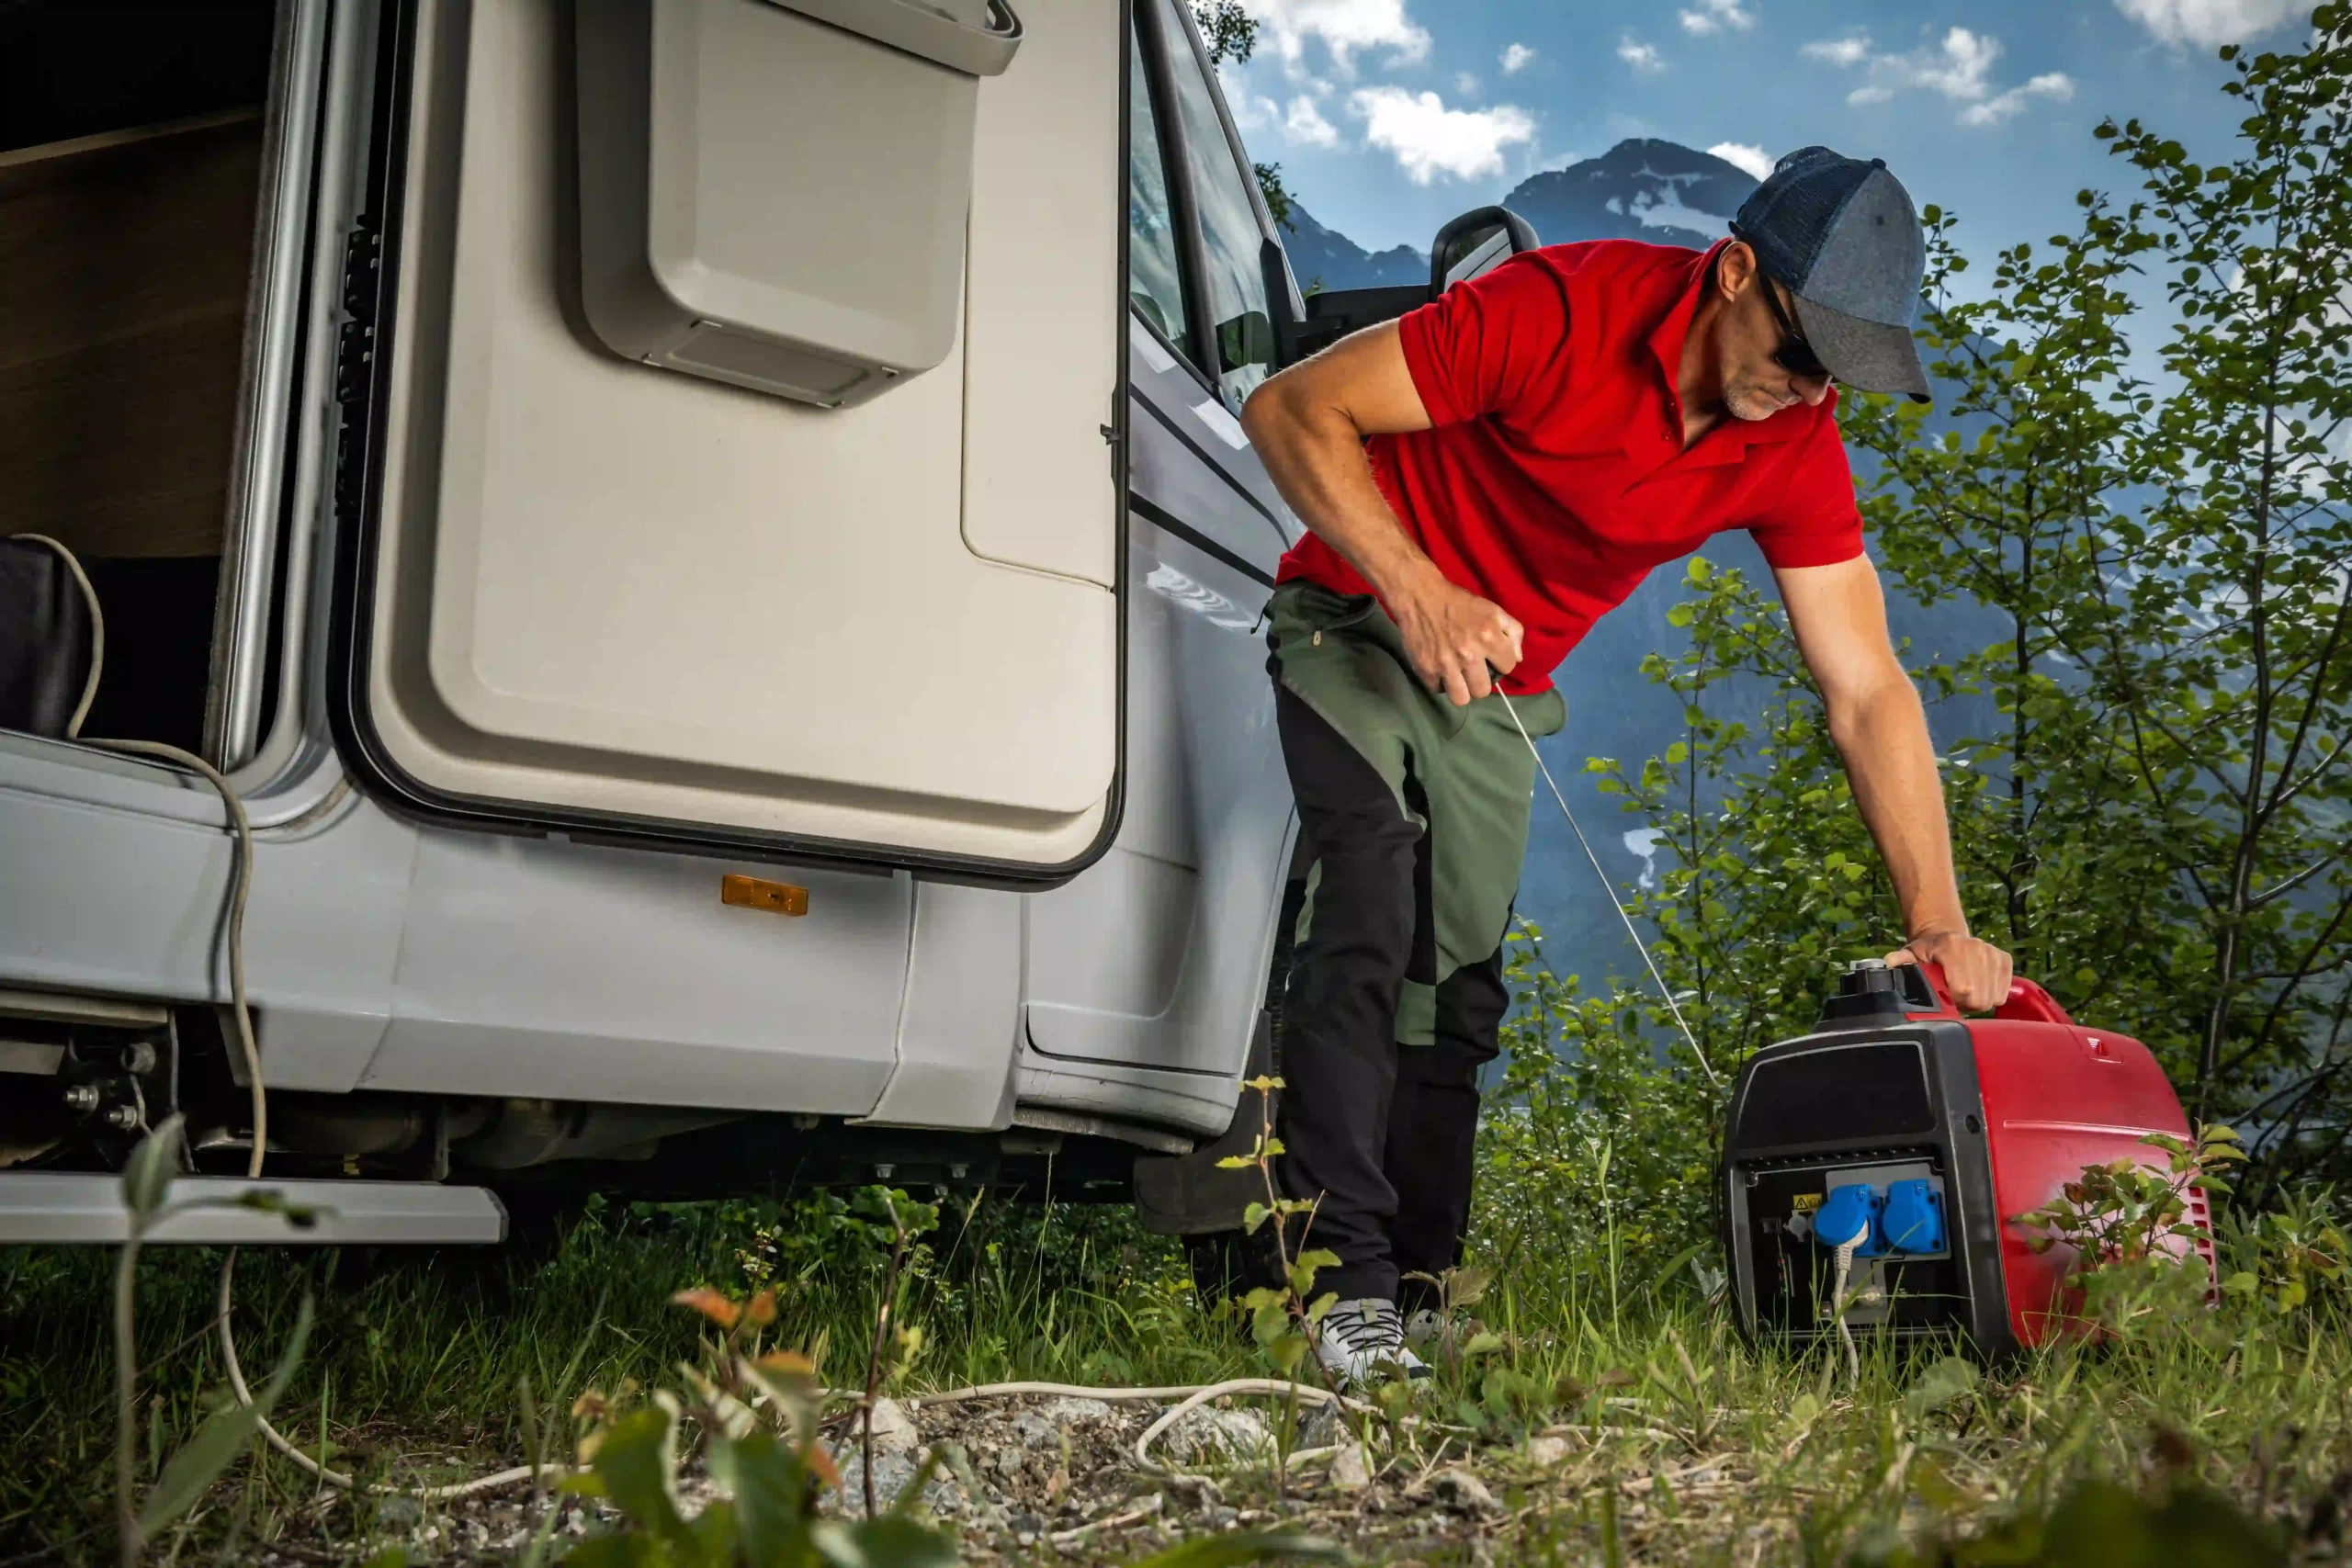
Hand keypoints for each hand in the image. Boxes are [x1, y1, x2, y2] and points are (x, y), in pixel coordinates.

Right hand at [1389, 569, 1523, 704]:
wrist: (1420, 596)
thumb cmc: (1459, 603)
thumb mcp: (1493, 610)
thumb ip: (1513, 632)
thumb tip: (1518, 659)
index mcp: (1488, 637)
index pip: (1508, 667)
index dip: (1501, 662)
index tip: (1491, 657)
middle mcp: (1468, 655)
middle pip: (1483, 691)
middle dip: (1480, 681)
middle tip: (1473, 671)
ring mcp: (1445, 665)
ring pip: (1461, 698)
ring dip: (1461, 689)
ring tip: (1458, 678)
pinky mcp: (1426, 670)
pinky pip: (1438, 690)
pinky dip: (1440, 683)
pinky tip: (1441, 670)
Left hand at [1887, 928, 2013, 1013]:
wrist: (1947, 936)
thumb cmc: (1927, 951)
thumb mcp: (1911, 954)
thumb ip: (1900, 961)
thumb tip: (1887, 965)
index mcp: (1952, 947)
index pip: (1963, 989)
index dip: (1954, 1000)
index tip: (1944, 996)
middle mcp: (1976, 948)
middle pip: (1980, 998)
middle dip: (1966, 1003)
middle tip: (1954, 995)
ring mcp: (1993, 953)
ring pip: (1993, 998)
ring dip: (1979, 1000)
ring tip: (1965, 991)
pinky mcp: (2005, 960)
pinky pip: (2004, 992)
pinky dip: (1992, 995)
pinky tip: (1979, 987)